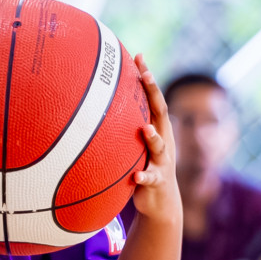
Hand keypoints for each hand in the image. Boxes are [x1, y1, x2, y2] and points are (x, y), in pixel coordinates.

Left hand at [128, 54, 178, 224]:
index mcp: (158, 129)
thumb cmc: (144, 166)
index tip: (139, 56)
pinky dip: (144, 175)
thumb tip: (96, 105)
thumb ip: (124, 126)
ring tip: (145, 129)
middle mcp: (164, 141)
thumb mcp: (136, 145)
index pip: (153, 99)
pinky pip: (150, 178)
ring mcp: (162, 161)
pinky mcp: (157, 181)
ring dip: (153, 137)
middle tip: (146, 76)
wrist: (160, 202)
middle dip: (154, 93)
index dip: (148, 78)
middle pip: (161, 113)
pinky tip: (136, 175)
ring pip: (159, 147)